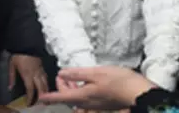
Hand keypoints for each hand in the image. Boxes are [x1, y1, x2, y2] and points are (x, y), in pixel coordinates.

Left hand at [8, 54, 48, 105]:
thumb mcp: (11, 65)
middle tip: (44, 104)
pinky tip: (46, 86)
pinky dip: (47, 83)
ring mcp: (40, 70)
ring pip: (45, 83)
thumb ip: (11, 77)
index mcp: (27, 75)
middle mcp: (35, 74)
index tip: (29, 103)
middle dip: (42, 97)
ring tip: (47, 97)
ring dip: (46, 91)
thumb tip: (10, 88)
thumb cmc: (18, 54)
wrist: (27, 43)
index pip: (30, 89)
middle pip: (41, 88)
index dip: (31, 98)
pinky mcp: (42, 67)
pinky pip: (46, 77)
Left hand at [39, 66, 157, 110]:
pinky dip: (81, 90)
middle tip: (61, 76)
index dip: (50, 96)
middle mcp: (87, 103)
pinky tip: (85, 83)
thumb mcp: (96, 72)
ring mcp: (95, 105)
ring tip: (71, 77)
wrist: (138, 93)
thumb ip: (77, 73)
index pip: (61, 97)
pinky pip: (86, 99)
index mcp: (83, 96)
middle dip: (62, 88)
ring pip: (77, 99)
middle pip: (68, 98)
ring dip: (71, 89)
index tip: (41, 97)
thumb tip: (62, 73)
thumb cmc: (119, 81)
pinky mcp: (103, 104)